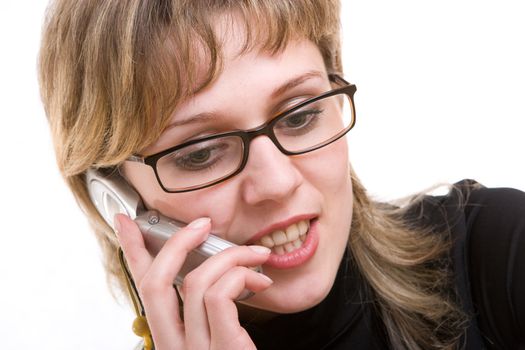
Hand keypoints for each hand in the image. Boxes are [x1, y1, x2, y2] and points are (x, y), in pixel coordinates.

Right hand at [114, 214, 271, 349]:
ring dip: (230, 256)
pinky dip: (240, 275)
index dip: (133, 253)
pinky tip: (259, 282)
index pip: (143, 291)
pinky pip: (220, 297)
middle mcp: (174, 348)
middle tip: (201, 223)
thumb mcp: (215, 339)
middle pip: (156, 285)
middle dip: (176, 243)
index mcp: (170, 341)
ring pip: (196, 283)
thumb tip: (211, 271)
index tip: (126, 223)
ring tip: (256, 255)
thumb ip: (203, 312)